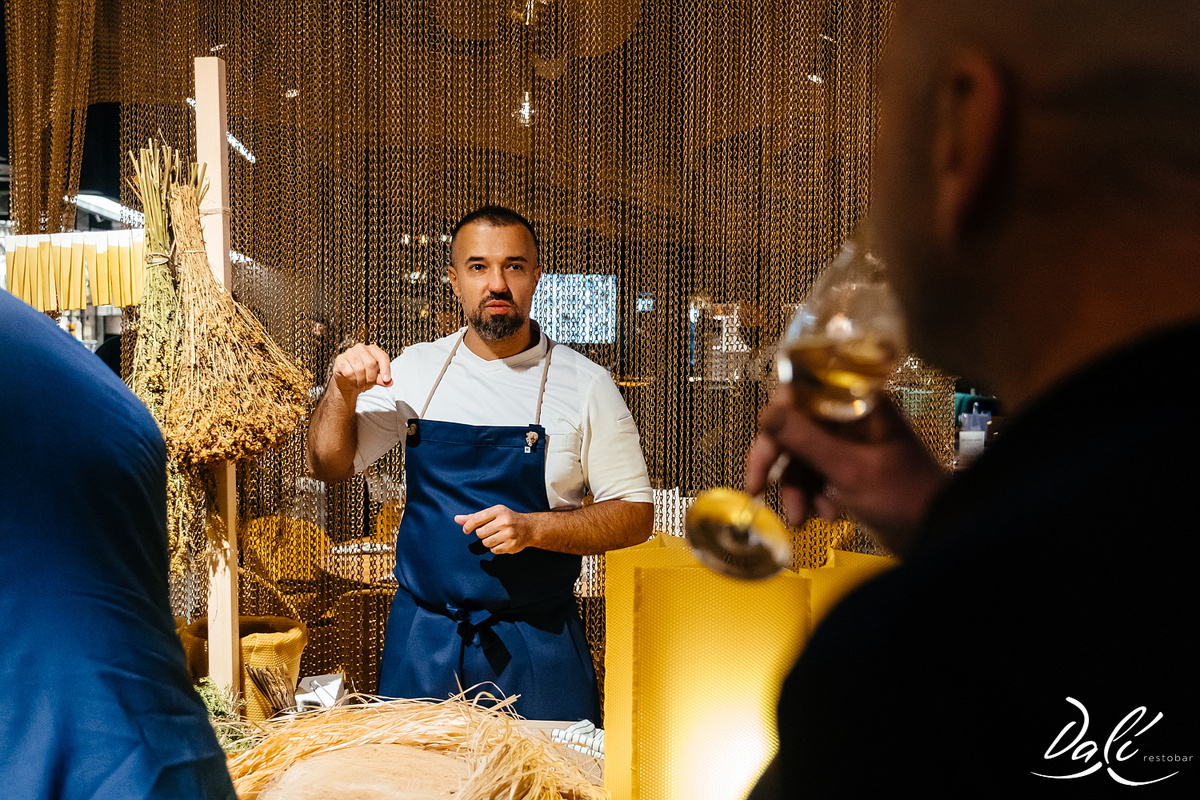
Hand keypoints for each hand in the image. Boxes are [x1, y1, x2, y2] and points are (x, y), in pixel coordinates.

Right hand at [331, 343, 392, 397]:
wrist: (346, 380)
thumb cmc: (361, 375)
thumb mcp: (374, 377)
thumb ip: (382, 379)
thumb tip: (389, 382)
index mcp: (373, 350)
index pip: (383, 357)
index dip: (386, 369)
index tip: (387, 379)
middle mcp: (361, 348)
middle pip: (371, 363)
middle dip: (371, 378)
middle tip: (368, 384)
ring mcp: (350, 352)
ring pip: (359, 368)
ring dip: (361, 380)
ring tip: (360, 383)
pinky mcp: (340, 359)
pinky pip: (349, 372)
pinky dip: (352, 379)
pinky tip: (352, 380)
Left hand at [455, 505, 538, 554]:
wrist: (529, 528)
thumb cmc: (506, 519)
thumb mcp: (492, 514)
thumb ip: (474, 517)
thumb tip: (456, 519)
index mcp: (498, 511)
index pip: (476, 518)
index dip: (468, 526)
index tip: (466, 530)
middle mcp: (504, 522)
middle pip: (480, 533)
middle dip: (482, 534)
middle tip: (490, 531)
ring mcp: (509, 534)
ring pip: (486, 543)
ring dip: (488, 542)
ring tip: (496, 536)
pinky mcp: (511, 545)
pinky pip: (493, 551)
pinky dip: (495, 548)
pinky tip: (502, 542)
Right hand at [745, 385, 947, 555]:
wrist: (936, 532)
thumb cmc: (905, 497)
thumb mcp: (850, 471)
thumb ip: (806, 441)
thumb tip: (766, 413)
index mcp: (857, 403)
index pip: (799, 395)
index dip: (774, 423)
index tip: (762, 456)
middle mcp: (850, 416)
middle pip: (794, 426)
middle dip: (777, 462)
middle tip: (756, 489)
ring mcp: (848, 441)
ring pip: (800, 454)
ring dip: (795, 488)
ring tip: (801, 519)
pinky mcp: (847, 465)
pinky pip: (814, 472)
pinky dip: (812, 495)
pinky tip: (824, 516)